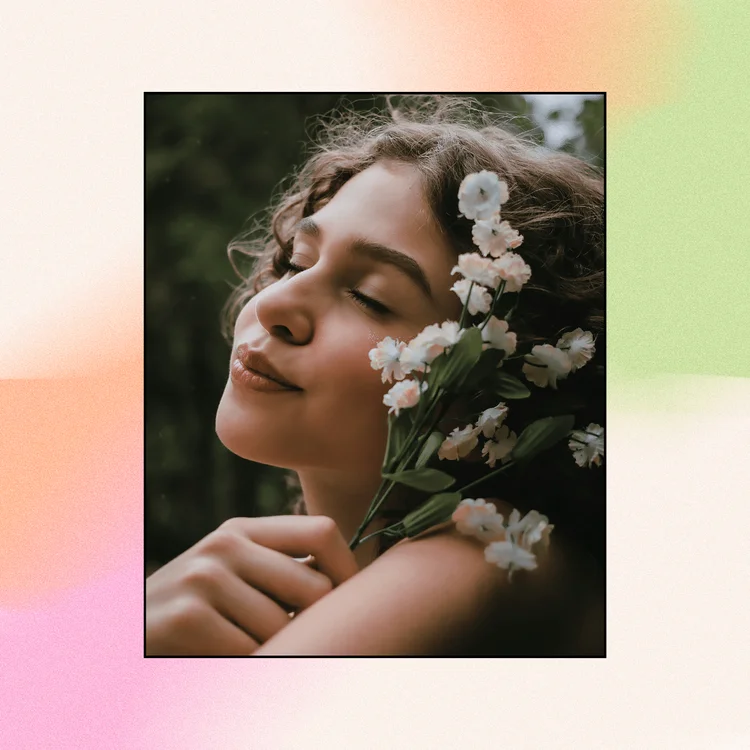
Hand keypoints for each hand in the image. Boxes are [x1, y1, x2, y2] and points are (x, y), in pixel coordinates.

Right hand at [146, 515, 358, 654]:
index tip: (351, 599)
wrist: (126, 636)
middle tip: (294, 635)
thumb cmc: (196, 609)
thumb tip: (352, 579)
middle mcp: (224, 544)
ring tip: (248, 644)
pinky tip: (225, 657)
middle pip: (314, 586)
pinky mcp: (188, 617)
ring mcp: (204, 578)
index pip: (322, 531)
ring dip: (277, 647)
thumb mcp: (232, 572)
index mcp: (242, 529)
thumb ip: (279, 567)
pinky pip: (252, 651)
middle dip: (315, 622)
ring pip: (286, 627)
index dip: (348, 568)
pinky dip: (250, 664)